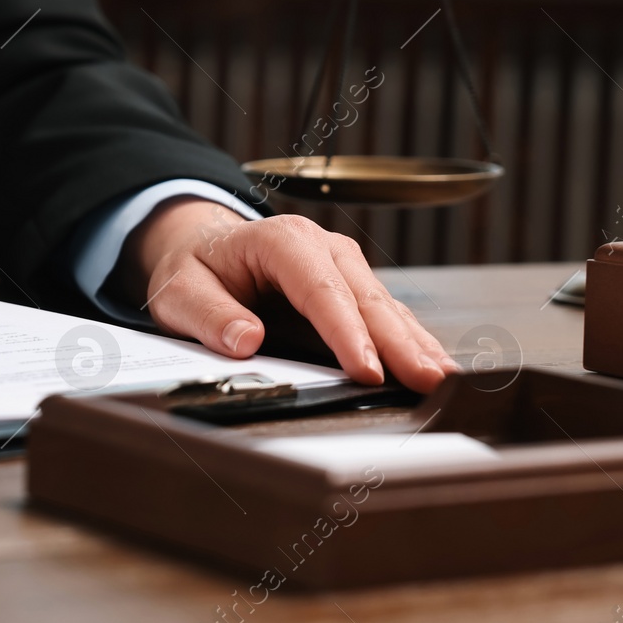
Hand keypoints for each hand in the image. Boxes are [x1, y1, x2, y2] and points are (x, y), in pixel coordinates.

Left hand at [117, 200, 456, 391]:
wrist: (204, 249)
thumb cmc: (196, 270)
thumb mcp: (180, 290)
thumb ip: (208, 315)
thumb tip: (244, 340)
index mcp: (282, 240)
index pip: (321, 290)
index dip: (346, 332)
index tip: (365, 371)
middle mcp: (323, 247)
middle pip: (366, 298)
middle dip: (398, 342)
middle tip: (426, 381)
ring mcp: (344, 267)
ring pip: (386, 307)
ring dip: (415, 344)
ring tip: (442, 380)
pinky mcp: (353, 290)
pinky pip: (386, 317)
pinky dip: (410, 342)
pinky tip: (430, 366)